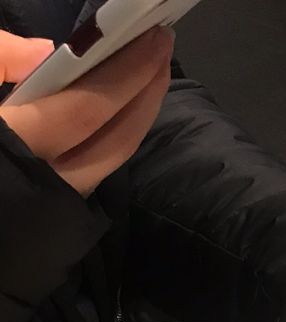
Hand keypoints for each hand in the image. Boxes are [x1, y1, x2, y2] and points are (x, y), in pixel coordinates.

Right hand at [0, 27, 171, 195]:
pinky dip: (116, 135)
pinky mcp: (62, 211)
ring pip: (112, 159)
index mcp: (20, 148)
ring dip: (137, 116)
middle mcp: (50, 185)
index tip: (152, 39)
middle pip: (116, 140)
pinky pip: (99, 167)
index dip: (126, 74)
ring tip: (151, 74)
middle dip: (146, 93)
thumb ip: (0, 60)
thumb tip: (43, 52)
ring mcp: (59, 203)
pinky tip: (123, 110)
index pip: (87, 110)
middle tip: (161, 48)